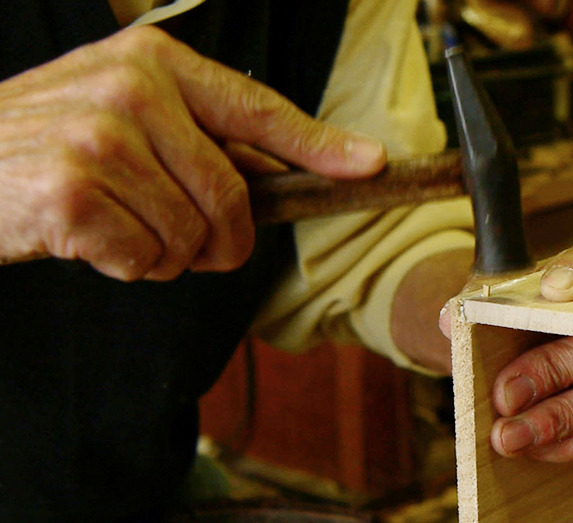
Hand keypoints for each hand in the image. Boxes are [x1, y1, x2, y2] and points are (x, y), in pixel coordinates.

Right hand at [0, 26, 385, 280]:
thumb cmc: (54, 142)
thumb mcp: (126, 115)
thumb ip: (199, 135)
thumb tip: (277, 169)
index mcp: (156, 62)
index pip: (259, 108)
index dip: (320, 144)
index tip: (369, 166)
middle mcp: (131, 90)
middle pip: (232, 194)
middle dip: (224, 240)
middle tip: (196, 249)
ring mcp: (100, 138)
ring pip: (191, 234)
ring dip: (168, 255)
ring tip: (124, 229)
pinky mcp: (73, 192)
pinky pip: (146, 259)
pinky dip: (131, 267)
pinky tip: (94, 240)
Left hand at [490, 212, 572, 460]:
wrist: (555, 331)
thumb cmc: (534, 302)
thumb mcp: (509, 285)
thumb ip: (486, 296)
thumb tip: (451, 320)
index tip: (549, 289)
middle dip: (554, 373)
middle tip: (506, 398)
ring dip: (564, 424)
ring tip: (512, 437)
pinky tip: (539, 448)